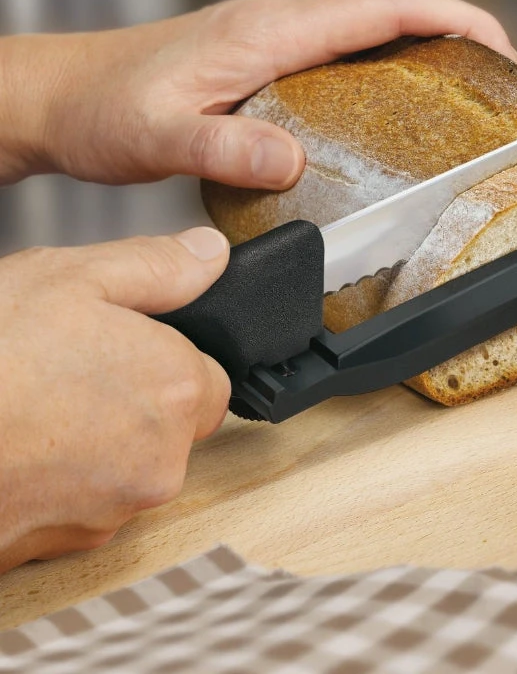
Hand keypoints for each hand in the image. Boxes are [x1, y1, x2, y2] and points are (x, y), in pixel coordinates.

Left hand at [0, 0, 516, 186]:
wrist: (63, 94)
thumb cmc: (105, 106)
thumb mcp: (157, 136)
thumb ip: (222, 148)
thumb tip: (291, 162)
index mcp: (272, 28)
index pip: (385, 7)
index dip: (453, 19)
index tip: (499, 47)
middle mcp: (283, 19)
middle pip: (394, 9)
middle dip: (458, 32)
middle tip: (500, 80)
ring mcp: (278, 32)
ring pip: (374, 25)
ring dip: (428, 45)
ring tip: (467, 90)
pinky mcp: (270, 52)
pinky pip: (349, 46)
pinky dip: (391, 60)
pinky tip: (398, 100)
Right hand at [0, 226, 230, 570]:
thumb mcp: (68, 278)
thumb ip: (156, 266)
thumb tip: (209, 254)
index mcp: (174, 387)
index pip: (211, 376)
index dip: (167, 356)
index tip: (124, 347)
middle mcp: (159, 459)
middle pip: (172, 425)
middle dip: (133, 398)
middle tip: (69, 370)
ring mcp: (112, 511)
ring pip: (127, 466)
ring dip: (95, 441)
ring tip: (33, 405)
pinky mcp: (67, 548)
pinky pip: (83, 503)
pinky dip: (59, 480)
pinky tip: (18, 446)